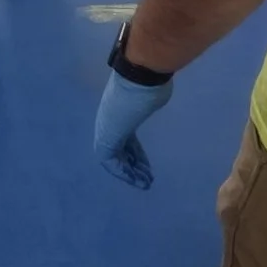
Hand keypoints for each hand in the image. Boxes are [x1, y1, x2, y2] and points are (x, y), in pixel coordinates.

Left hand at [94, 69, 173, 190]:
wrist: (136, 82)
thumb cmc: (148, 84)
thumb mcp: (151, 93)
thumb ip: (153, 96)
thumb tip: (161, 91)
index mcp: (121, 114)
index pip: (127, 140)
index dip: (136, 154)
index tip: (146, 166)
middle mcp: (110, 124)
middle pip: (121, 150)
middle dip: (134, 166)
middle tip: (147, 180)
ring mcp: (106, 131)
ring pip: (115, 159)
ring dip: (130, 174)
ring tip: (145, 185)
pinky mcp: (105, 140)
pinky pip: (111, 163)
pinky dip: (124, 173)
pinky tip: (136, 181)